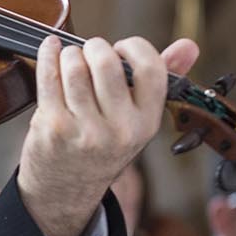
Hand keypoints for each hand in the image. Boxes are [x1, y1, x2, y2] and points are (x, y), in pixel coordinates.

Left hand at [17, 35, 197, 235]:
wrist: (66, 189)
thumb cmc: (104, 145)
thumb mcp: (138, 120)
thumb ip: (162, 79)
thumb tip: (189, 45)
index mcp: (147, 122)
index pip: (150, 69)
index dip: (133, 48)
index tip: (120, 49)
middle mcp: (120, 128)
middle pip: (106, 63)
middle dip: (95, 47)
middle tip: (90, 53)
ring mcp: (85, 129)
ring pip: (75, 67)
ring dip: (69, 53)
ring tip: (70, 59)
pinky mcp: (53, 126)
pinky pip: (48, 77)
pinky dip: (47, 55)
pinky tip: (50, 49)